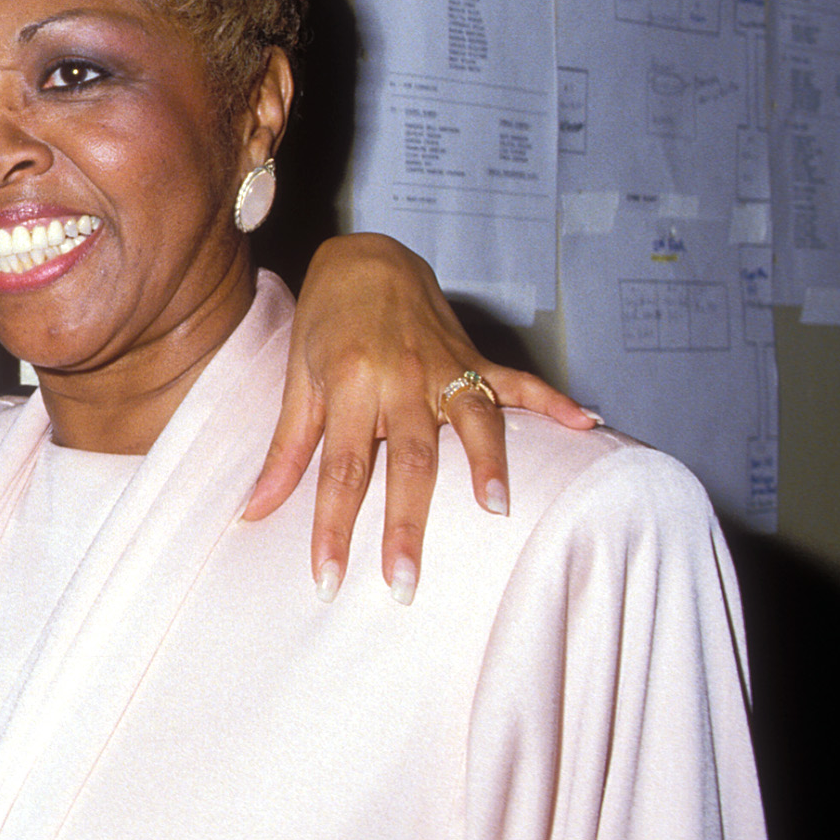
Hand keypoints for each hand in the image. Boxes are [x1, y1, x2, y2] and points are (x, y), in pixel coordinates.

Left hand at [244, 234, 593, 602]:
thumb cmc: (325, 323)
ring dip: (488, 463)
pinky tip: (586, 424)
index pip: (340, 471)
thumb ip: (285, 449)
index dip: (332, 529)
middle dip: (407, 524)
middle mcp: (400, 379)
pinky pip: (518, 381)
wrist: (364, 256)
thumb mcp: (298, 381)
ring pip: (471, 421)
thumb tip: (252, 511)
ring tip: (499, 512)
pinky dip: (553, 401)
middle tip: (405, 583)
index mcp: (351, 387)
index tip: (328, 581)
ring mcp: (444, 366)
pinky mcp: (475, 357)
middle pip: (409, 460)